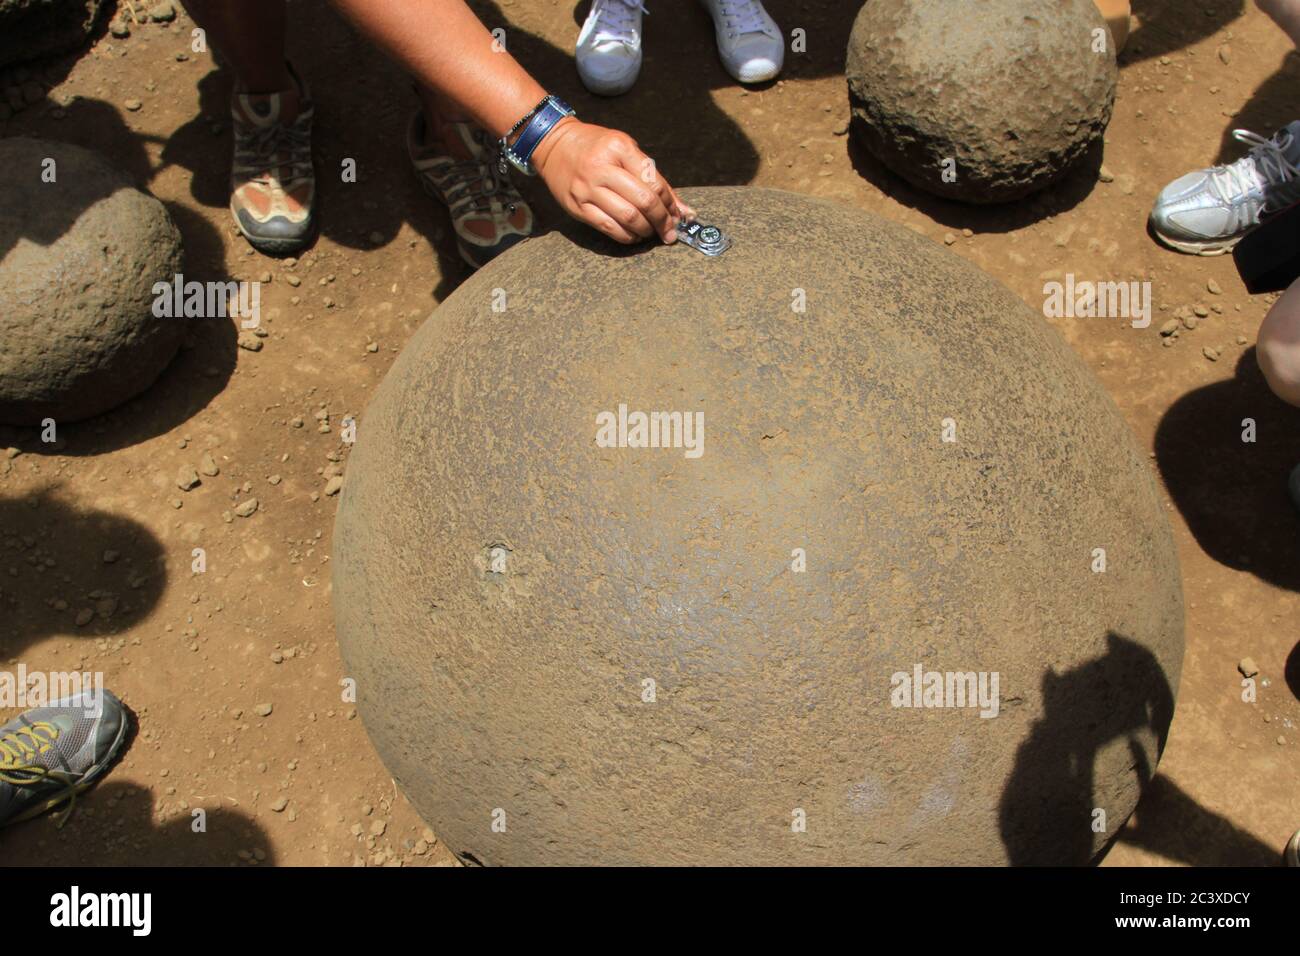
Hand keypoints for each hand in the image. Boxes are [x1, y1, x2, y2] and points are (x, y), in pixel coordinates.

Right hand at [531, 118, 695, 244]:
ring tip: (651, 232)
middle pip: (643, 202)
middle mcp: (602, 168)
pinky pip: (608, 227)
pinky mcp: (577, 206)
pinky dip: (626, 236)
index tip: (678, 216)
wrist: (553, 145)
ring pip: (627, 218)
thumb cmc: (595, 147)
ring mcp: (588, 189)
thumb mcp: (624, 149)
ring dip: (645, 231)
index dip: (670, 204)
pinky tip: (633, 234)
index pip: (654, 181)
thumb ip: (652, 176)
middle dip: (662, 221)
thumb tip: (681, 210)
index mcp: (619, 148)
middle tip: (669, 232)